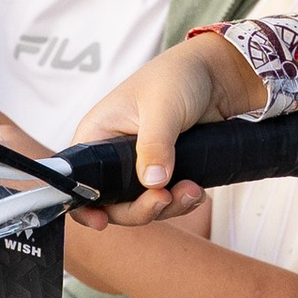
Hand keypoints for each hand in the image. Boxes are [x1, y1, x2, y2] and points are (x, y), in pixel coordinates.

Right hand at [68, 34, 260, 215]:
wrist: (219, 75)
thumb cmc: (179, 75)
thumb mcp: (163, 107)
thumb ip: (155, 145)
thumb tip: (152, 182)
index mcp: (98, 134)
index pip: (79, 178)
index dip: (84, 204)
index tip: (102, 222)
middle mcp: (114, 154)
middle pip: (114, 202)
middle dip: (141, 208)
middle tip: (165, 199)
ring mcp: (140, 166)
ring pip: (143, 205)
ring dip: (168, 207)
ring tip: (193, 191)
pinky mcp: (166, 172)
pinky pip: (166, 200)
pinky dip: (181, 202)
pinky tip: (196, 191)